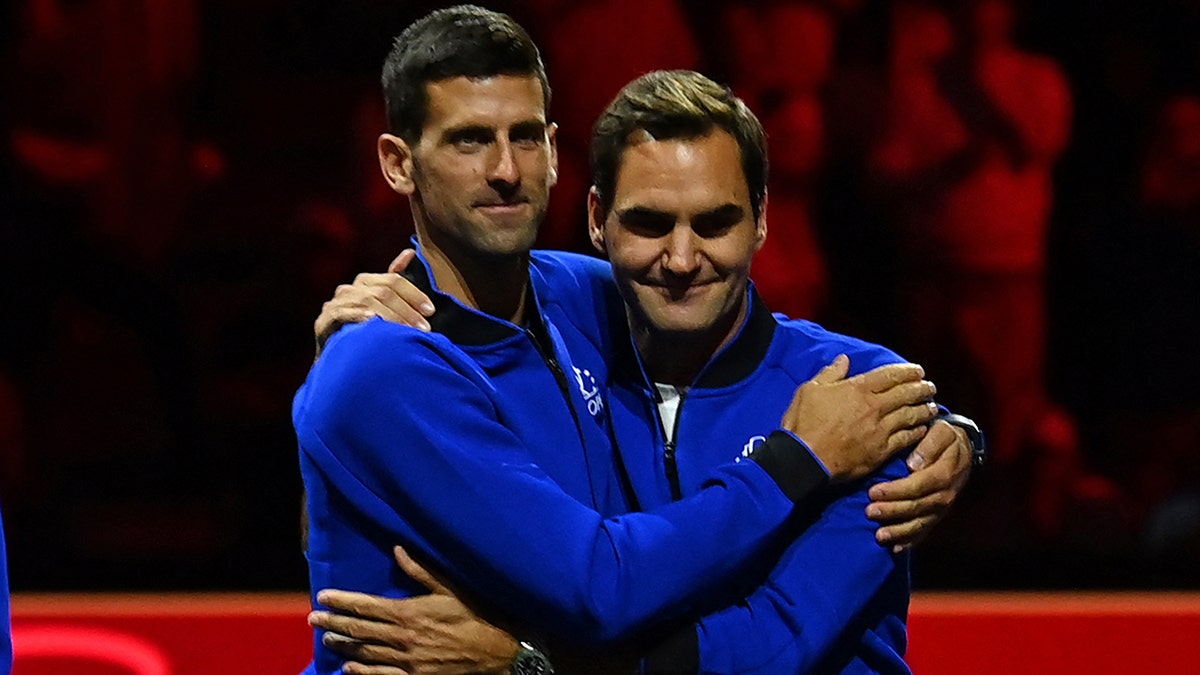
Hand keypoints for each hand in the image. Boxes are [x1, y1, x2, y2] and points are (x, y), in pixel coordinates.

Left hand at [309, 546, 518, 674]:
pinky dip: (362, 672)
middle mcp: (403, 638)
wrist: (498, 651)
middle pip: (359, 630)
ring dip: (344, 645)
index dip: (342, 601)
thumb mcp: (451, 588)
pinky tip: (348, 668)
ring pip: (366, 653)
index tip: (322, 596)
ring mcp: (407, 661)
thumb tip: (398, 550)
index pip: (366, 605)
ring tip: (327, 639)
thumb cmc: (477, 615)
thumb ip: (421, 571)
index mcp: (409, 612)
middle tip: (313, 619)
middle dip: (333, 623)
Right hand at [313, 250, 435, 357]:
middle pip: (382, 292)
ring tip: (406, 331)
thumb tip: (410, 252)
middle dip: (406, 310)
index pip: (393, 280)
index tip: (430, 311)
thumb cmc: (366, 331)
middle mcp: (350, 289)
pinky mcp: (323, 321)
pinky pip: (341, 314)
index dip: (414, 294)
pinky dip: (358, 315)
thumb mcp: (384, 306)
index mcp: (366, 282)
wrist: (341, 359)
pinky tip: (372, 321)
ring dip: (390, 316)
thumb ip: (396, 282)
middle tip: (424, 328)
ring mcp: (335, 304)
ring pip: (366, 301)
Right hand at [780, 355, 937, 482]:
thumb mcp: (810, 390)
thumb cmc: (803, 423)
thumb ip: (830, 373)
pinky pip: (906, 439)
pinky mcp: (881, 451)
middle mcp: (874, 407)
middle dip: (922, 388)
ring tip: (931, 406)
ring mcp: (880, 430)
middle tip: (930, 387)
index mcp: (858, 389)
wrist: (805, 459)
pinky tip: (923, 429)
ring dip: (924, 409)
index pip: (891, 375)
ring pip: (911, 416)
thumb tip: (844, 359)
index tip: (918, 371)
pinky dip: (917, 432)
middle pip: (907, 394)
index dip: (908, 371)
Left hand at [866, 420, 971, 551]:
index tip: (873, 491)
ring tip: (879, 535)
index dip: (896, 490)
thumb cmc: (945, 437)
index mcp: (944, 473)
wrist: (961, 449)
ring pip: (920, 523)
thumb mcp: (941, 432)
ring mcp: (941, 508)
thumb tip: (913, 463)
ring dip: (899, 531)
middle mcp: (945, 495)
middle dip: (892, 511)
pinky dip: (910, 541)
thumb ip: (929, 444)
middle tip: (869, 511)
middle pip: (917, 506)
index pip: (919, 485)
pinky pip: (925, 531)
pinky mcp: (937, 515)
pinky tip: (896, 549)